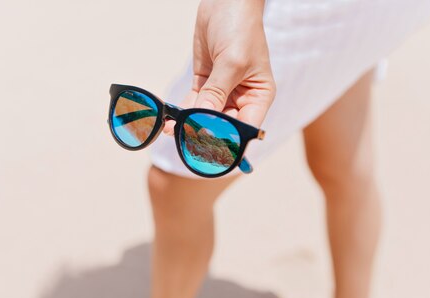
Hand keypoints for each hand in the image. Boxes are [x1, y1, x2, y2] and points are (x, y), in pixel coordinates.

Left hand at [166, 0, 275, 132]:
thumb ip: (217, 92)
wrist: (225, 1)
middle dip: (205, 133)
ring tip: (171, 131)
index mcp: (258, 96)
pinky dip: (182, 111)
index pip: (246, 128)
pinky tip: (170, 120)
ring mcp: (222, 91)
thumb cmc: (240, 28)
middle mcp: (242, 98)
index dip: (231, 141)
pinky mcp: (205, 82)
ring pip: (205, 115)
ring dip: (189, 124)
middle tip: (185, 141)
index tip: (211, 150)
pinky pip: (194, 102)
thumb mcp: (231, 62)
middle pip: (223, 125)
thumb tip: (203, 119)